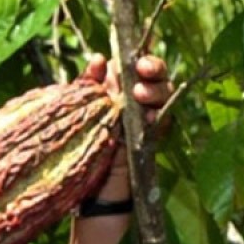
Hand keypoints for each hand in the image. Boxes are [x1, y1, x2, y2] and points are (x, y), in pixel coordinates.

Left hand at [80, 53, 173, 201]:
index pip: (133, 62)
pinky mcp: (154, 136)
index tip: (135, 57)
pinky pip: (165, 121)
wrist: (90, 188)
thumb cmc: (79, 145)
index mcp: (116, 85)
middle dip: (153, 68)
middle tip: (143, 70)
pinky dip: (160, 117)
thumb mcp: (78, 109)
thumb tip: (99, 58)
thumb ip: (87, 83)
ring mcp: (146, 116)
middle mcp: (134, 97)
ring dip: (156, 91)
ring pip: (164, 94)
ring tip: (141, 96)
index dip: (139, 54)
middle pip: (154, 74)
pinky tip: (151, 118)